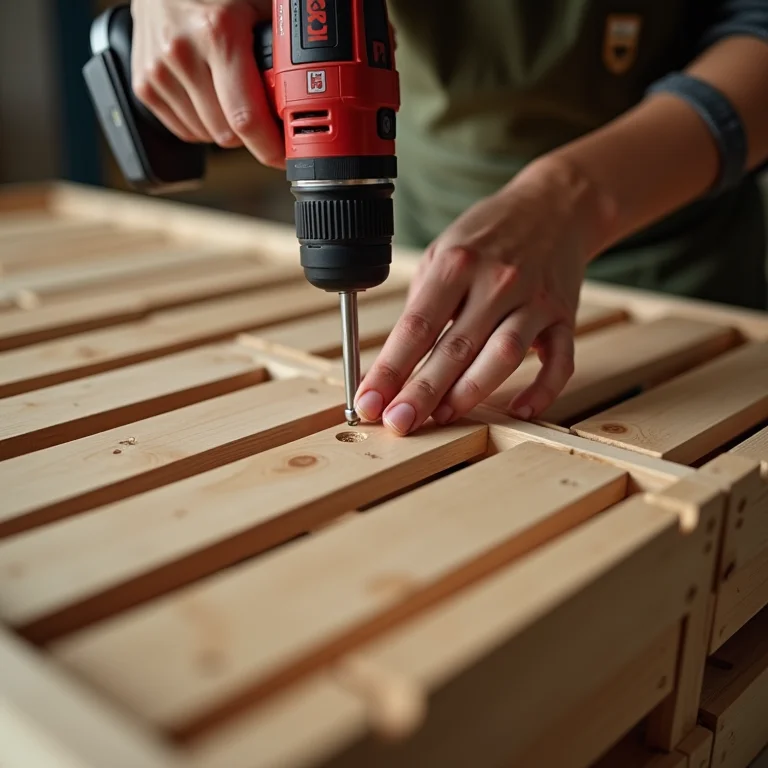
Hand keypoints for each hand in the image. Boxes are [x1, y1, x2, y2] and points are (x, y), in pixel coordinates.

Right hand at [130, 0, 283, 166]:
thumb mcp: (257, 4)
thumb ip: (283, 42)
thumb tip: (312, 81)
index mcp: (218, 32)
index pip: (247, 117)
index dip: (271, 147)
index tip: (286, 155)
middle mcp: (183, 52)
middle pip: (228, 135)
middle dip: (252, 134)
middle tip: (264, 117)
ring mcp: (159, 71)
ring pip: (208, 136)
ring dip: (227, 128)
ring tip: (232, 95)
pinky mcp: (144, 85)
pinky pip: (186, 131)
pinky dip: (203, 124)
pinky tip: (210, 97)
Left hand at [355, 156, 615, 434]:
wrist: (555, 206)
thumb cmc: (489, 235)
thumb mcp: (443, 251)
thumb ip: (422, 304)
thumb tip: (394, 362)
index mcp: (457, 264)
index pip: (416, 326)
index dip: (390, 368)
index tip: (370, 400)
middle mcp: (497, 281)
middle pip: (455, 347)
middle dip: (422, 391)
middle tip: (398, 423)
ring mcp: (534, 300)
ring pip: (503, 355)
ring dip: (470, 392)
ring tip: (441, 418)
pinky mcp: (564, 317)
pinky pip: (559, 361)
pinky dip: (542, 390)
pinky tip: (518, 410)